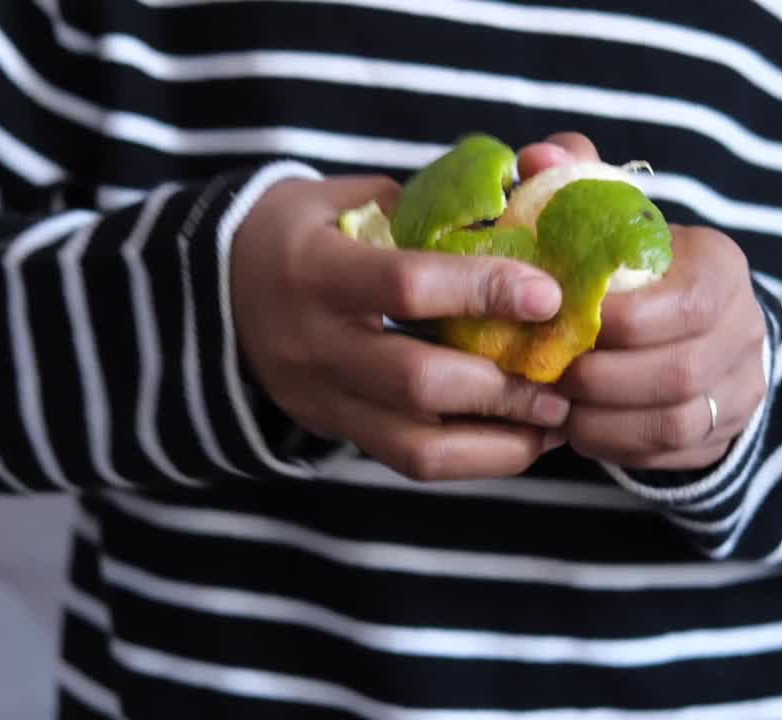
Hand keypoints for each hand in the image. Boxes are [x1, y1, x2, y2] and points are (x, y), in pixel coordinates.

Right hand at [231, 175, 568, 480]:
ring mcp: (323, 397)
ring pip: (416, 446)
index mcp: (315, 269)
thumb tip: (523, 204)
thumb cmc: (301, 232)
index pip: (404, 286)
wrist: (216, 293)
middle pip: (415, 381)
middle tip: (564, 379)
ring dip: (498, 440)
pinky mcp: (336, 430)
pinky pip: (410, 461)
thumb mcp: (346, 198)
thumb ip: (425, 206)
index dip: (481, 289)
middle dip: (501, 385)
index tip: (548, 293)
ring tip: (555, 423)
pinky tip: (521, 439)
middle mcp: (315, 343)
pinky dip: (474, 458)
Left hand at [518, 133, 766, 470]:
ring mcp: (740, 391)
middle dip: (603, 379)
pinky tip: (577, 428)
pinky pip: (668, 456)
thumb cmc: (635, 266)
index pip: (691, 303)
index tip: (567, 319)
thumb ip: (578, 179)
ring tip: (556, 405)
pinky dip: (615, 447)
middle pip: (680, 372)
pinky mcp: (721, 438)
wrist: (693, 327)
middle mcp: (745, 331)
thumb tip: (537, 157)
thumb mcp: (614, 216)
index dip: (625, 321)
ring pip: (676, 423)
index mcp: (721, 269)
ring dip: (603, 420)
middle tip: (549, 373)